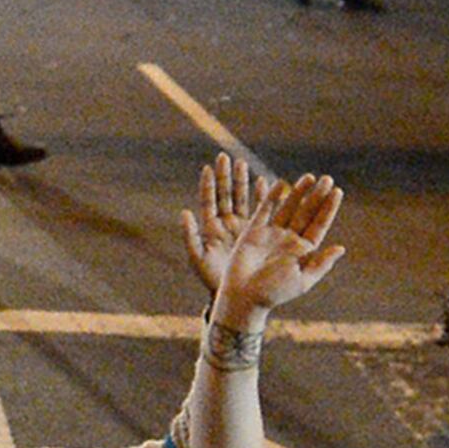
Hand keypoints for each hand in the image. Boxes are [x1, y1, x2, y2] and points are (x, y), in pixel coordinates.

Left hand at [178, 151, 279, 298]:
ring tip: (242, 162)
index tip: (208, 167)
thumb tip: (184, 212)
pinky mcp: (255, 231)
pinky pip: (259, 210)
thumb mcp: (198, 258)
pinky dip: (262, 197)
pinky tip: (265, 182)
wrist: (233, 291)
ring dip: (243, 181)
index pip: (208, 200)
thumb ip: (190, 235)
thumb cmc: (211, 278)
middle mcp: (225, 223)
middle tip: (226, 157)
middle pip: (226, 194)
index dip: (208, 184)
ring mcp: (240, 225)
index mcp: (210, 227)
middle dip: (226, 176)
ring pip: (242, 198)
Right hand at [209, 172, 346, 322]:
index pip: (319, 225)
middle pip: (306, 213)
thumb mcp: (302, 280)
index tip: (338, 192)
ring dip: (299, 192)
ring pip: (288, 208)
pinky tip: (281, 183)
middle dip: (317, 196)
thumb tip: (341, 248)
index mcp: (303, 251)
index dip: (328, 208)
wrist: (244, 297)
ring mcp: (272, 234)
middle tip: (327, 179)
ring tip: (310, 177)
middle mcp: (289, 240)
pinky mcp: (253, 231)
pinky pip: (264, 210)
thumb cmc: (274, 292)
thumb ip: (321, 264)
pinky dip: (272, 197)